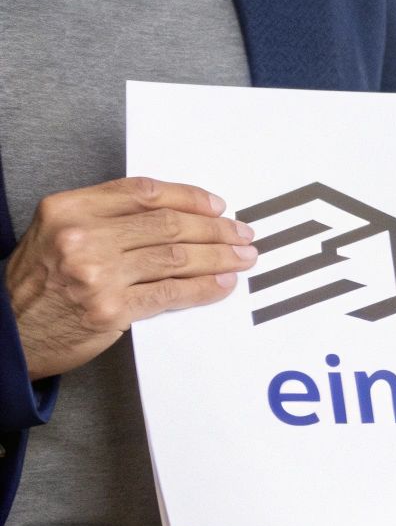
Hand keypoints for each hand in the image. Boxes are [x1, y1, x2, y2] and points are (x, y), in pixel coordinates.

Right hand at [5, 177, 257, 379]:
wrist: (11, 332)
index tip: (216, 205)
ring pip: (176, 257)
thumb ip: (106, 216)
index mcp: (69, 209)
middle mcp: (81, 237)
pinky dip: (205, 287)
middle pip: (168, 224)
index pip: (144, 193)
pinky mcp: (112, 309)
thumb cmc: (39, 282)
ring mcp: (97, 274)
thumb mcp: (58, 232)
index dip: (189, 197)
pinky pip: (172, 292)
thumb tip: (177, 213)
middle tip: (241, 233)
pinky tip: (223, 283)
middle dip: (215, 229)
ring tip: (242, 257)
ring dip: (219, 257)